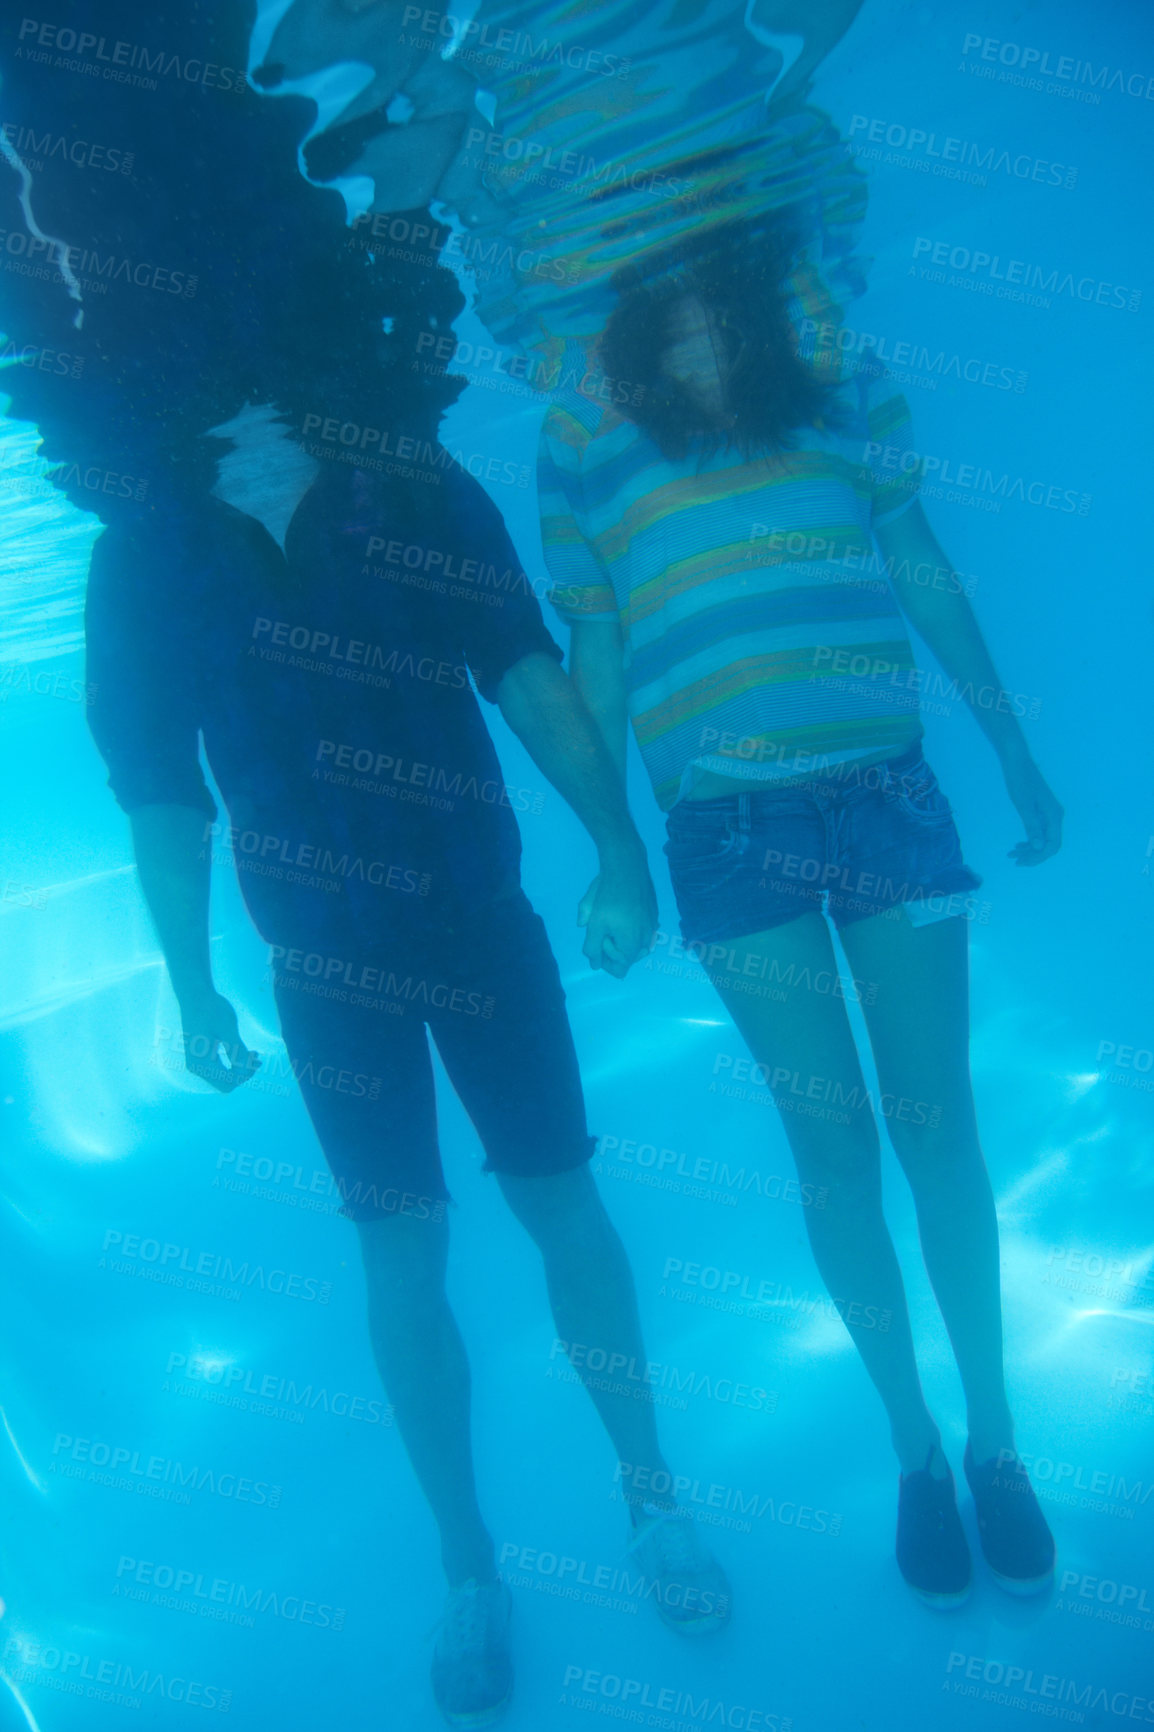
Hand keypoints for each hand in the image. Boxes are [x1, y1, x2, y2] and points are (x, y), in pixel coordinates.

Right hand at [177, 987, 261, 1092]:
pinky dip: (233, 1064)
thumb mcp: (228, 1029)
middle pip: (226, 1084)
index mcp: (201, 1063)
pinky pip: (219, 1069)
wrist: (194, 995)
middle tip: (258, 1057)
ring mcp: (197, 1063)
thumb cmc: (211, 1009)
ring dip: (240, 1069)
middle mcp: (196, 1067)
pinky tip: (245, 1053)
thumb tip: (248, 1070)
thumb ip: (238, 1050)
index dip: (246, 1074)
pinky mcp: (200, 1058)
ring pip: (223, 1078)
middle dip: (244, 1073)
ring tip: (255, 1054)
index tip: (256, 1058)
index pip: (229, 1083)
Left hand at [577, 855, 657, 978]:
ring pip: (636, 945)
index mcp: (632, 945)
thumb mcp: (594, 923)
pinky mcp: (654, 915)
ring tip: (613, 919)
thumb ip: (592, 947)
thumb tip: (595, 963)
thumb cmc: (608, 896)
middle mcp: (647, 940)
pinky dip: (632, 927)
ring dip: (623, 938)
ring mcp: (653, 927)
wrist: (628, 867)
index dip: (605, 960)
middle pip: (628, 959)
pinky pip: (643, 931)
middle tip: (605, 927)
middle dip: (614, 949)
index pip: (619, 970)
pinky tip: (624, 911)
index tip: (600, 940)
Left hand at [1001, 749, 1062, 865]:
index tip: (1022, 862)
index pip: (1053, 845)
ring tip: (1012, 854)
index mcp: (1054, 815)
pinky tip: (1017, 845)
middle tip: (1014, 860)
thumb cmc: (1020, 781)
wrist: (1017, 761)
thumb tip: (1039, 848)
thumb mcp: (1024, 806)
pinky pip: (1039, 831)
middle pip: (1049, 844)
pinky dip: (1029, 840)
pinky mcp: (1041, 811)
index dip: (1039, 857)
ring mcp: (1048, 814)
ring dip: (1029, 849)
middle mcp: (1055, 816)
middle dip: (1033, 855)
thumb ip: (1032, 827)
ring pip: (1043, 839)